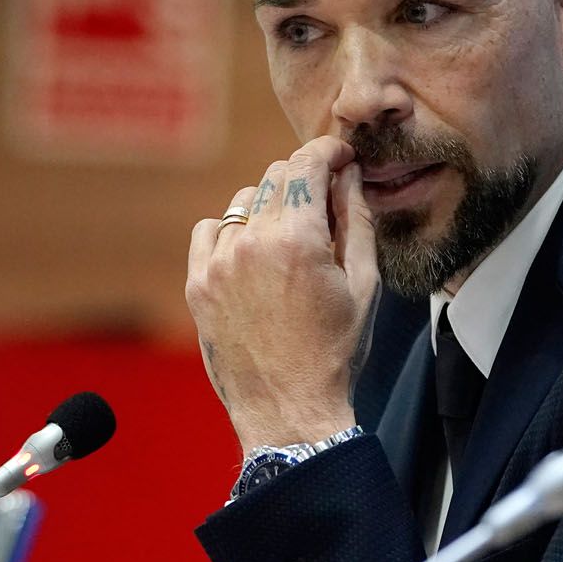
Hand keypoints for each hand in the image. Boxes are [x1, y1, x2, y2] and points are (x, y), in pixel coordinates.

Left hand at [187, 135, 379, 450]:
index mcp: (298, 239)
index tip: (340, 157)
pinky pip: (211, 230)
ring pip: (244, 202)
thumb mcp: (363, 284)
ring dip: (270, 208)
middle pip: (275, 177)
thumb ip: (356, 220)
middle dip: (304, 180)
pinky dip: (232, 232)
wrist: (289, 410)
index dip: (328, 151)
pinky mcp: (199, 284)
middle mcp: (252, 243)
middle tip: (324, 204)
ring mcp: (218, 264)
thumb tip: (348, 175)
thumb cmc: (336, 351)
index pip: (306, 163)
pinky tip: (253, 255)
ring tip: (291, 240)